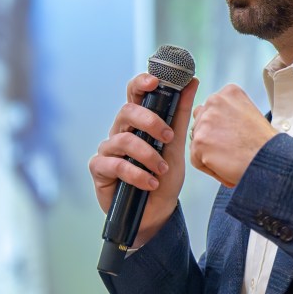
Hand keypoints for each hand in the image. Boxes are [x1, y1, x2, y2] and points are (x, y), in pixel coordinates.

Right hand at [89, 73, 198, 246]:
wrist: (157, 212)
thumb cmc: (164, 177)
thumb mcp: (178, 145)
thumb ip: (181, 114)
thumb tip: (193, 81)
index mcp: (138, 122)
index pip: (134, 94)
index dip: (140, 83)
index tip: (155, 82)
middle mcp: (120, 131)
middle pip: (126, 111)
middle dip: (150, 122)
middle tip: (168, 138)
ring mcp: (108, 150)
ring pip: (123, 140)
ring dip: (147, 155)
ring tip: (162, 170)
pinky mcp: (99, 169)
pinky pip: (114, 164)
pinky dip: (136, 174)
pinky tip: (150, 183)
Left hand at [189, 83, 276, 187]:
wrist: (270, 160)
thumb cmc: (265, 144)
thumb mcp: (249, 113)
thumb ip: (228, 112)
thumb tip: (213, 121)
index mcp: (229, 92)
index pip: (210, 109)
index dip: (220, 127)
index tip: (233, 135)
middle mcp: (215, 101)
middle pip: (200, 123)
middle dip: (210, 137)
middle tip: (230, 148)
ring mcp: (205, 121)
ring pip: (197, 141)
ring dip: (209, 152)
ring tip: (231, 156)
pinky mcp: (199, 141)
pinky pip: (196, 159)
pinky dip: (209, 167)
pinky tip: (226, 165)